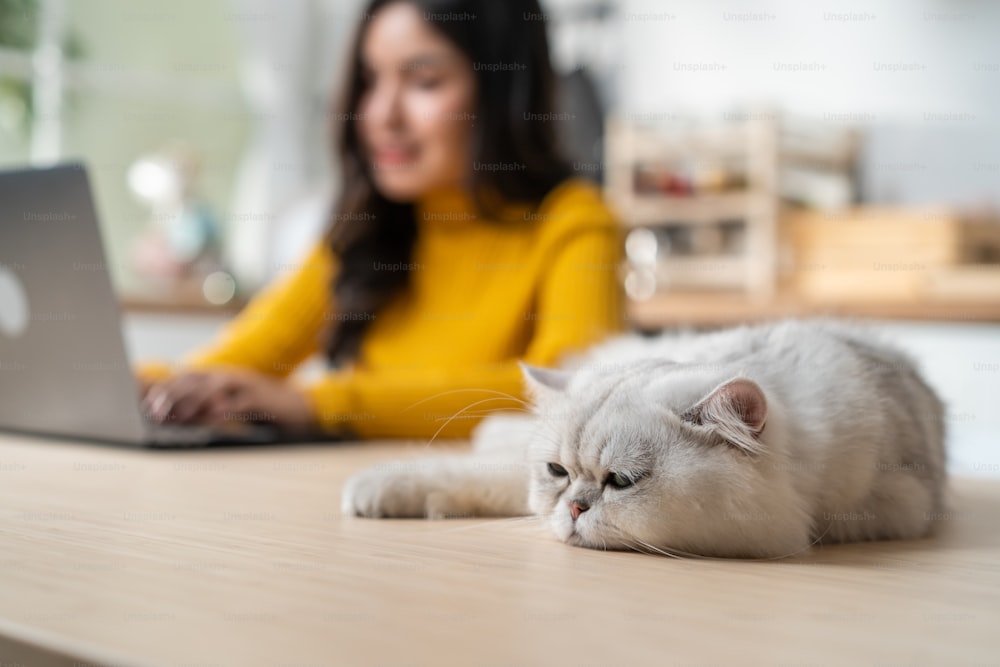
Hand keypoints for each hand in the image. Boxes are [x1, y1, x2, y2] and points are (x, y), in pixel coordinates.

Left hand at [141, 368, 316, 432]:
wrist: (300, 407)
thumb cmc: (263, 410)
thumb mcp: (232, 404)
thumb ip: (208, 407)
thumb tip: (178, 416)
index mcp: (220, 376)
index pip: (186, 377)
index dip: (165, 388)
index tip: (147, 404)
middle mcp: (230, 376)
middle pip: (195, 380)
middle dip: (172, 395)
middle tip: (155, 412)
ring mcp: (246, 385)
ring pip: (214, 388)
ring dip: (193, 401)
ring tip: (177, 415)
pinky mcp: (261, 399)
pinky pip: (239, 403)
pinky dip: (224, 410)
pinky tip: (212, 418)